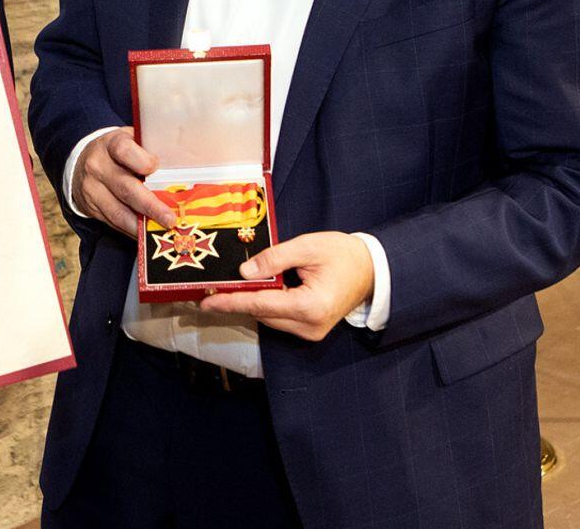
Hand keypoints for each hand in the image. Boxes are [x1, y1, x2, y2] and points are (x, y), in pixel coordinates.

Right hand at [73, 128, 176, 239]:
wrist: (83, 161)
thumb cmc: (117, 152)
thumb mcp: (130, 141)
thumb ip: (150, 151)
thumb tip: (183, 167)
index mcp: (111, 144)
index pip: (124, 151)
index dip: (142, 161)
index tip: (157, 168)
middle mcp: (98, 166)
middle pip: (125, 188)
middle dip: (150, 206)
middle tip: (170, 218)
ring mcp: (91, 189)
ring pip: (118, 212)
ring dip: (141, 225)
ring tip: (160, 231)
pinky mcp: (90, 208)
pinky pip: (112, 223)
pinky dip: (131, 230)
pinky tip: (145, 233)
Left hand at [197, 231, 374, 341]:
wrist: (372, 270)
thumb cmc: (343, 254)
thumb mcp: (307, 247)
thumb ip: (274, 259)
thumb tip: (244, 272)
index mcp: (310, 306)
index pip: (261, 304)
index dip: (231, 302)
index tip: (206, 302)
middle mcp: (309, 326)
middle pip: (262, 314)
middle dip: (235, 302)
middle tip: (208, 292)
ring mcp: (311, 332)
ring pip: (269, 318)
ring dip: (250, 304)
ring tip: (225, 292)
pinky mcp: (311, 330)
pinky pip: (279, 319)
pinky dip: (265, 306)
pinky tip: (252, 293)